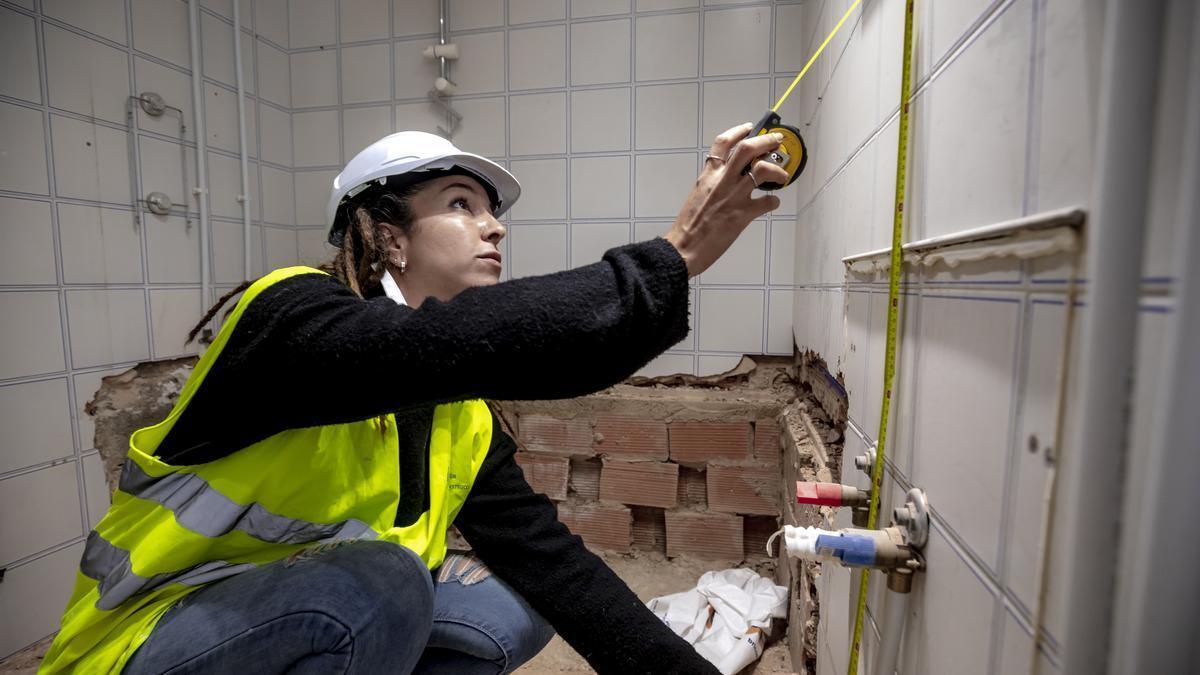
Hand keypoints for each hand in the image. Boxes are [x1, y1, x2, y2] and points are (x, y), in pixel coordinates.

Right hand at [663, 123, 788, 276]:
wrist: (683, 247)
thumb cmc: (689, 226)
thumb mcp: (698, 195)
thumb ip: (713, 183)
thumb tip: (730, 179)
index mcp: (708, 175)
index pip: (723, 143)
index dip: (739, 132)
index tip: (749, 128)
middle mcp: (722, 181)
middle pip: (748, 149)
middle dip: (767, 141)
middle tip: (777, 141)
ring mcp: (734, 196)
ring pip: (762, 170)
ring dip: (777, 170)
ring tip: (782, 175)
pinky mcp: (743, 215)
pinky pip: (767, 202)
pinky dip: (774, 201)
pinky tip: (772, 203)